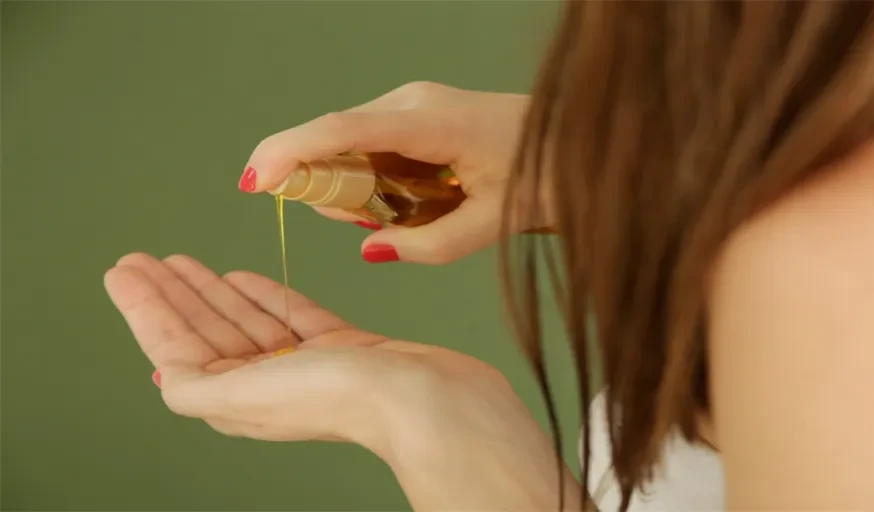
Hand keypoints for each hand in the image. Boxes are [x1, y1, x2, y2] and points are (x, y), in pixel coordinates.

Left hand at [104, 253, 580, 508]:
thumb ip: (201, 389)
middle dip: (173, 295)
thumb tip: (162, 377)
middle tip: (141, 258)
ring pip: (248, 321)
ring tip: (183, 260)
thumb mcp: (255, 394)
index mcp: (242, 401)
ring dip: (214, 291)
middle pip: (209, 333)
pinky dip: (267, 295)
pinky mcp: (348, 348)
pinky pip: (294, 316)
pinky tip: (245, 276)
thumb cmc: (350, 399)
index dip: (148, 311)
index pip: (179, 350)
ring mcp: (311, 367)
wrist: (433, 400)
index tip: (124, 270)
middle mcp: (272, 387)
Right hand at [240, 82, 545, 264]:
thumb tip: (370, 247)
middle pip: (333, 139)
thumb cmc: (545, 177)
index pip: (340, 131)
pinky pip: (369, 140)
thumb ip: (427, 245)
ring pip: (347, 141)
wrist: (579, 140)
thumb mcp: (490, 225)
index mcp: (430, 123)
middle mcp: (412, 101)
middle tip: (373, 225)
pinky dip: (370, 173)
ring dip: (351, 183)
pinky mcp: (416, 109)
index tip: (254, 181)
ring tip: (407, 213)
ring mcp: (413, 100)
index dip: (290, 153)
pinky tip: (411, 197)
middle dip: (324, 186)